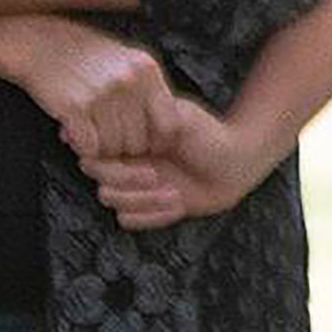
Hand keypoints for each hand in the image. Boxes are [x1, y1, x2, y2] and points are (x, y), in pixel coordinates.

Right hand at [11, 22, 173, 162]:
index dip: (159, 142)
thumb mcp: (126, 60)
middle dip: (126, 150)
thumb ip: (147, 88)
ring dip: (103, 151)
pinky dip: (83, 149)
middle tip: (112, 144)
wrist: (39, 43)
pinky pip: (89, 146)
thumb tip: (165, 125)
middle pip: (140, 141)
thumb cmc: (83, 53)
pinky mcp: (75, 106)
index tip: (148, 146)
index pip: (170, 123)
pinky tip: (77, 137)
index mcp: (147, 71)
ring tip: (93, 139)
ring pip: (114, 147)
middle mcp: (129, 82)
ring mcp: (102, 94)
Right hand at [87, 94, 274, 231]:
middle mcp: (126, 164)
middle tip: (158, 176)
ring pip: (112, 201)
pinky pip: (128, 220)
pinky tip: (178, 204)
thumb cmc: (210, 133)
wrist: (238, 161)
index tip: (140, 154)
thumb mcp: (178, 116)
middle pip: (100, 182)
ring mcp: (135, 187)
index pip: (94, 155)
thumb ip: (144, 116)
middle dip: (128, 182)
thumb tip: (109, 112)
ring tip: (175, 194)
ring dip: (142, 200)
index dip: (110, 160)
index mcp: (126, 140)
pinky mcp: (148, 207)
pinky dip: (151, 216)